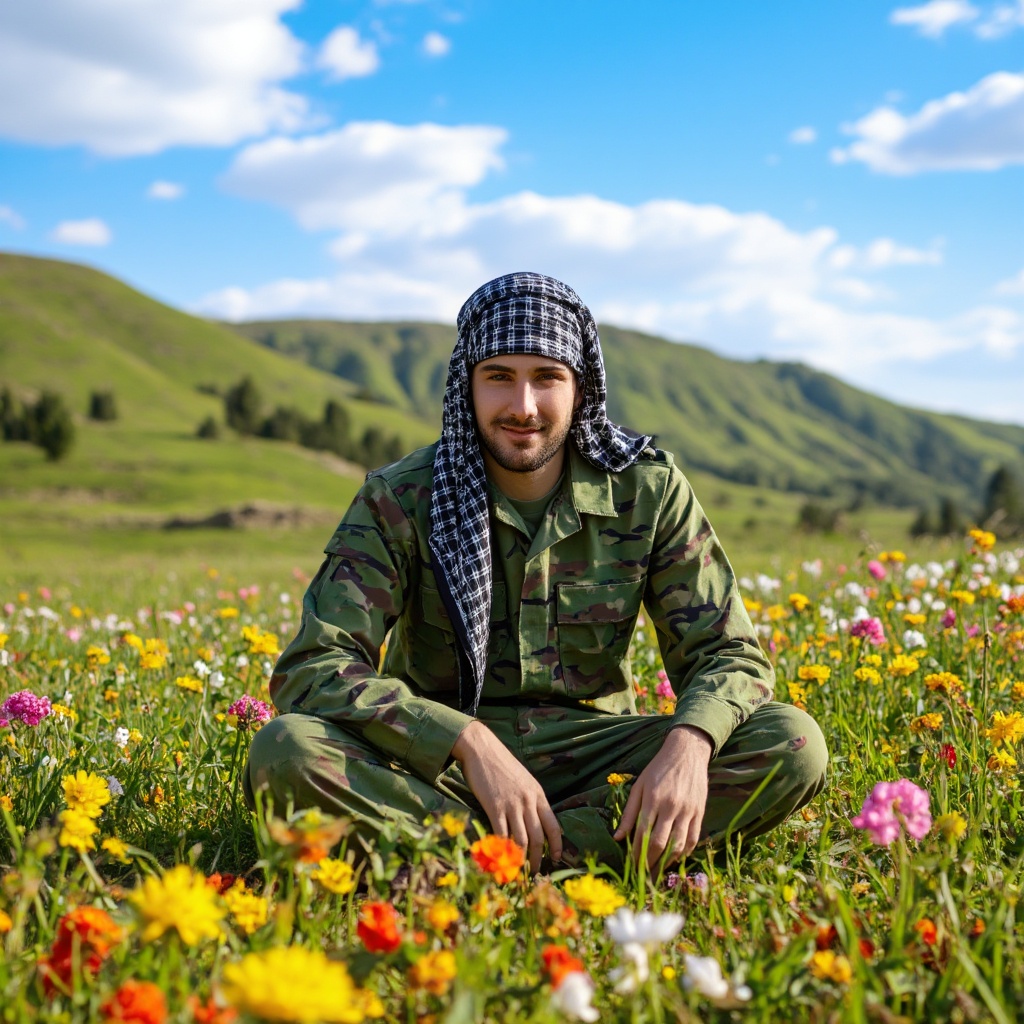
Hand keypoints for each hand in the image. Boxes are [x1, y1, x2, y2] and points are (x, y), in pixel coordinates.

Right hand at [452, 721, 561, 872]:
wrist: (482, 748)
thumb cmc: (501, 764)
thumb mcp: (523, 779)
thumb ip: (529, 799)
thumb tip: (533, 821)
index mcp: (538, 794)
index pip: (554, 825)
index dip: (557, 845)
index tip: (556, 858)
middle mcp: (528, 801)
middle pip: (539, 838)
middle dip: (538, 859)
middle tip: (534, 873)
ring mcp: (512, 804)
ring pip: (522, 840)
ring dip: (521, 860)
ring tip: (518, 872)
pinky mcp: (494, 807)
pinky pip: (502, 834)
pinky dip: (502, 850)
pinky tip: (500, 860)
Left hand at [613, 725, 711, 869]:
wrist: (687, 753)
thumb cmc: (658, 768)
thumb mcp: (638, 785)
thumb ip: (629, 812)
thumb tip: (618, 837)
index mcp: (653, 798)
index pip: (643, 833)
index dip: (636, 853)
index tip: (631, 865)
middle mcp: (671, 806)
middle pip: (660, 843)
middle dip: (650, 862)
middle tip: (643, 875)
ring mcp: (688, 811)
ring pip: (678, 845)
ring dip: (667, 862)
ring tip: (658, 871)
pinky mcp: (700, 812)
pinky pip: (693, 839)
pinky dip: (684, 853)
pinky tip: (675, 859)